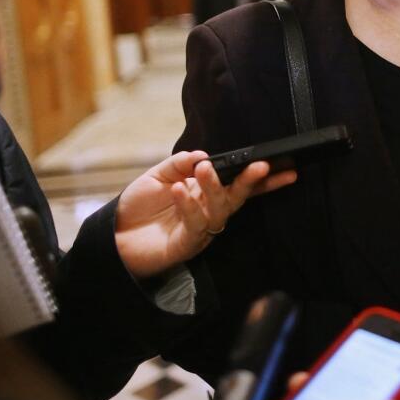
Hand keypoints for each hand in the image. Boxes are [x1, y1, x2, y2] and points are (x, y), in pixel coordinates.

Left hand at [115, 151, 296, 278]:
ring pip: (218, 209)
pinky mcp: (186, 245)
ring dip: (214, 188)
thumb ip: (179, 163)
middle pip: (237, 197)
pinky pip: (194, 224)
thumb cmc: (139, 207)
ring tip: (203, 169)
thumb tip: (203, 154)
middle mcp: (209, 211)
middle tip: (259, 166)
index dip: (264, 178)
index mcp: (206, 193)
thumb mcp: (158, 176)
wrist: (113, 236)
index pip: (240, 184)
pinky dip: (188, 205)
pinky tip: (179, 190)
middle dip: (251, 181)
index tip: (286, 167)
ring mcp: (200, 230)